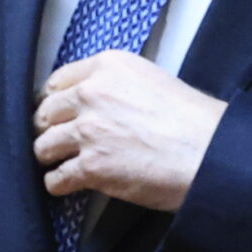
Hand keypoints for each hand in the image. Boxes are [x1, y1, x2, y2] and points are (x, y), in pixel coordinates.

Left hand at [32, 50, 227, 211]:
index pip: (58, 81)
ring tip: (61, 164)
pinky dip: (58, 184)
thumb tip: (98, 102)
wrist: (208, 152)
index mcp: (108, 66)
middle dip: (49, 128)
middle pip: (46, 113)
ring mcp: (88, 131)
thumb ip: (117, 85)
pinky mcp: (91, 166)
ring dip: (50, 157)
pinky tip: (66, 185)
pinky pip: (57, 178)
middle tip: (58, 141)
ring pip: (44, 145)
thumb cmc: (192, 119)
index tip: (59, 113)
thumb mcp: (152, 79)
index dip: (56, 101)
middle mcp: (91, 94)